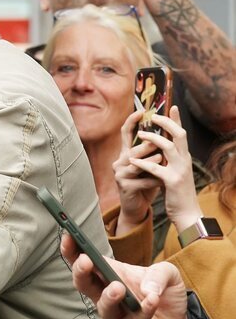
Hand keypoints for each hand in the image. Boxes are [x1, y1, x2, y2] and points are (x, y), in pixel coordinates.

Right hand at [60, 234, 187, 318]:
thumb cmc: (164, 296)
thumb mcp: (169, 274)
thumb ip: (160, 273)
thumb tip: (147, 287)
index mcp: (109, 273)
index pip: (84, 260)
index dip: (72, 249)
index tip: (68, 236)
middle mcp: (106, 294)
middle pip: (83, 283)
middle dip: (80, 271)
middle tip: (85, 261)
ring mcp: (114, 315)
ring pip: (103, 307)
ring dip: (108, 296)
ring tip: (118, 287)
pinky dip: (142, 311)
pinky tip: (152, 300)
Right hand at [112, 109, 161, 233]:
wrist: (136, 206)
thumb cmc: (146, 183)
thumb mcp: (150, 165)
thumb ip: (153, 151)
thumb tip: (167, 132)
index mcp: (126, 153)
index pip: (125, 133)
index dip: (131, 121)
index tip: (141, 111)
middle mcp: (119, 161)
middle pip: (133, 149)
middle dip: (146, 145)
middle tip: (158, 141)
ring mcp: (119, 174)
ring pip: (135, 164)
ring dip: (150, 162)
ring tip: (161, 159)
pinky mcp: (124, 187)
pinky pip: (140, 181)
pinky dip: (152, 180)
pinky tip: (160, 181)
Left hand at [131, 106, 202, 232]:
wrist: (187, 213)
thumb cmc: (177, 192)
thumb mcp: (174, 172)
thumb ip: (170, 159)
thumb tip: (160, 147)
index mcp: (184, 157)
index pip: (181, 134)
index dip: (177, 119)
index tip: (172, 105)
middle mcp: (184, 160)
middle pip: (179, 134)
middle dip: (166, 122)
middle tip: (153, 115)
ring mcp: (179, 170)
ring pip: (168, 148)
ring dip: (153, 139)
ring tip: (140, 135)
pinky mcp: (172, 182)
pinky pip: (156, 169)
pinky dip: (144, 164)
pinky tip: (132, 161)